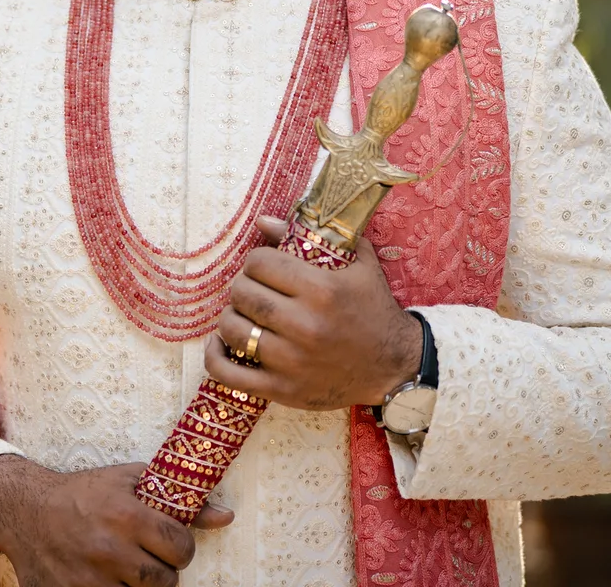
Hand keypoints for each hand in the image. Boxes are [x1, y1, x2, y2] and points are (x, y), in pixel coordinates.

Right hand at [0, 455, 232, 586]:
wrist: (26, 510)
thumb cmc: (85, 493)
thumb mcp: (130, 481)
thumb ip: (179, 498)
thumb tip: (227, 516)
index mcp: (126, 515)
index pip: (181, 548)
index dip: (181, 548)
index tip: (169, 544)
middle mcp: (109, 549)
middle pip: (165, 581)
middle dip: (163, 571)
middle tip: (147, 559)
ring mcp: (89, 579)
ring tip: (126, 568)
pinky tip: (108, 579)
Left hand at [204, 216, 427, 411]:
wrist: (394, 365)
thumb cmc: (374, 309)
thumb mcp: (358, 263)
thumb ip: (314, 234)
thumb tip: (262, 221)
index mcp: (322, 290)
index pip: (260, 263)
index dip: (256, 260)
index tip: (264, 267)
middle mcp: (305, 325)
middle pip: (243, 293)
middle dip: (243, 285)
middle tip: (254, 289)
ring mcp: (292, 361)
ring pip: (233, 329)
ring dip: (232, 316)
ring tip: (245, 313)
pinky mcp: (283, 390)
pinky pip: (230, 375)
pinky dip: (216, 356)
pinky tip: (221, 343)